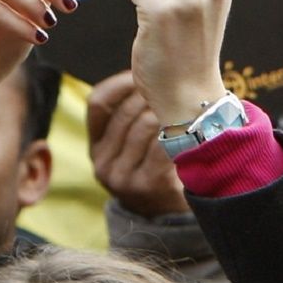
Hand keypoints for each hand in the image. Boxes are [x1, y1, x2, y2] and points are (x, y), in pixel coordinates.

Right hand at [87, 70, 188, 217]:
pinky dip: (176, 132)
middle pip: (125, 112)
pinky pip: (161, 145)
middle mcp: (103, 163)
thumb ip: (127, 115)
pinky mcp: (147, 184)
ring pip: (144, 126)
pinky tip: (188, 125)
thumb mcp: (127, 144)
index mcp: (95, 146)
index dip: (120, 83)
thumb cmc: (151, 163)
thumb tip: (144, 68)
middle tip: (173, 84)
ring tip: (182, 103)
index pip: (98, 102)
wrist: (165, 213)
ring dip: (166, 111)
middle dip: (151, 94)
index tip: (142, 73)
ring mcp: (123, 177)